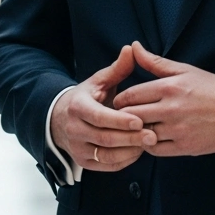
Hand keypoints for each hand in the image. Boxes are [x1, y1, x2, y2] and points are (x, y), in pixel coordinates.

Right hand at [50, 45, 157, 171]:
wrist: (61, 119)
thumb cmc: (87, 98)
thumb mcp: (98, 81)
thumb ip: (117, 68)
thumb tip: (131, 49)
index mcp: (77, 107)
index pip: (98, 117)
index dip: (119, 120)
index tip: (140, 120)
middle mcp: (74, 129)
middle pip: (105, 138)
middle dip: (130, 138)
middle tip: (152, 135)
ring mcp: (78, 148)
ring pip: (106, 155)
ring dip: (129, 151)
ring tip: (148, 143)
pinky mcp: (84, 162)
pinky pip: (107, 166)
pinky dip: (124, 161)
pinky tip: (138, 151)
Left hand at [111, 41, 214, 157]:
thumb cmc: (210, 87)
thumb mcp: (183, 70)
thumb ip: (154, 61)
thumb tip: (134, 46)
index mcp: (169, 87)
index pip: (130, 95)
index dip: (120, 100)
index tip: (120, 103)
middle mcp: (172, 109)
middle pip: (132, 116)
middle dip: (123, 117)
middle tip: (121, 118)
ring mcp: (179, 129)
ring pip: (142, 134)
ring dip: (136, 132)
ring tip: (136, 129)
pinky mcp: (186, 146)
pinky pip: (156, 150)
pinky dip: (149, 145)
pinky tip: (151, 137)